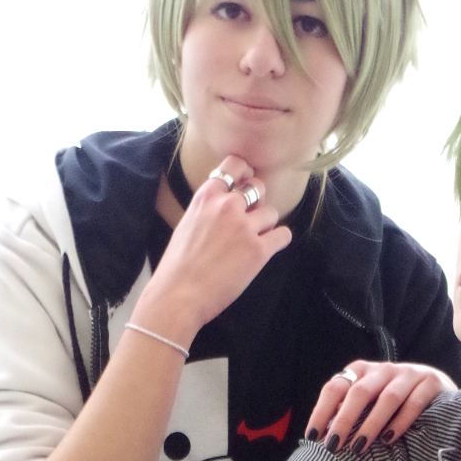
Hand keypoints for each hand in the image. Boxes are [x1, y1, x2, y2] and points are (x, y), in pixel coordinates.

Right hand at [139, 155, 290, 344]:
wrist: (178, 296)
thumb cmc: (177, 267)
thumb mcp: (187, 224)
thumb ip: (208, 210)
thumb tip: (226, 208)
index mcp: (206, 196)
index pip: (234, 165)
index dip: (245, 172)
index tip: (246, 182)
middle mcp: (227, 206)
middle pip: (258, 187)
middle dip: (258, 202)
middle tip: (250, 220)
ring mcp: (244, 227)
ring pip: (272, 212)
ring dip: (266, 225)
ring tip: (254, 241)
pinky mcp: (258, 250)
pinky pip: (283, 235)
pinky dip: (279, 241)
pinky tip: (268, 250)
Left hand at [306, 360, 452, 452]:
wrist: (437, 387)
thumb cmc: (393, 401)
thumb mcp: (369, 400)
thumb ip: (348, 410)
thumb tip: (321, 436)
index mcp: (361, 371)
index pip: (335, 387)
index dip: (322, 411)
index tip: (313, 437)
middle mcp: (383, 369)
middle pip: (360, 392)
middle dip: (344, 420)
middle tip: (334, 446)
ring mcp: (408, 374)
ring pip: (387, 398)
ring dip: (371, 424)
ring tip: (359, 447)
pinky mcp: (430, 383)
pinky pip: (413, 403)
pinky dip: (400, 422)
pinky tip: (389, 439)